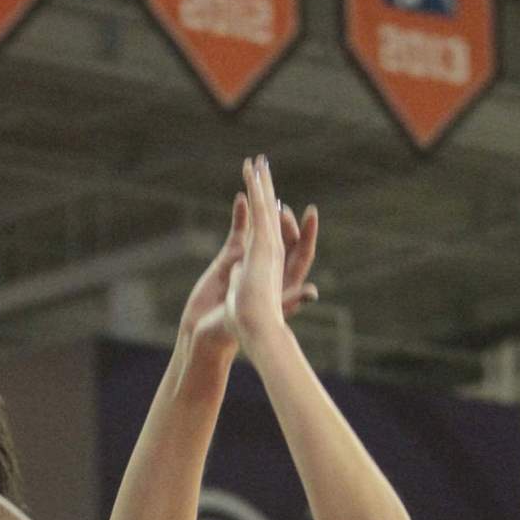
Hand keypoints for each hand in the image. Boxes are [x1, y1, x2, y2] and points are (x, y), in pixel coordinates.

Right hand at [183, 174, 317, 367]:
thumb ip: (289, 301)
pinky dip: (241, 215)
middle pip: (281, 233)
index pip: (300, 250)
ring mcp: (249, 260)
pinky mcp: (230, 258)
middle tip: (283, 196)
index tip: (310, 212)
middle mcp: (268, 266)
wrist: (207, 334)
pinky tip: (241, 199)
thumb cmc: (237, 329)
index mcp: (281, 278)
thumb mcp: (265, 314)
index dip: (306, 232)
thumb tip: (312, 292)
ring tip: (263, 185)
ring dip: (262, 207)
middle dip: (283, 213)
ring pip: (260, 228)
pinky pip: (239, 232)